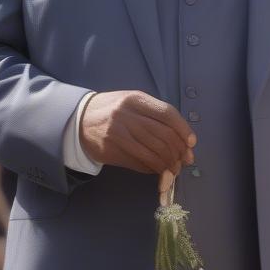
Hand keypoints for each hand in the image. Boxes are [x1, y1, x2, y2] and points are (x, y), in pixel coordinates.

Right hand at [80, 91, 195, 175]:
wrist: (77, 120)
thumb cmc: (113, 111)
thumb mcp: (133, 103)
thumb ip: (156, 116)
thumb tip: (184, 141)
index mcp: (136, 99)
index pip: (168, 114)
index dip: (184, 130)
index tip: (192, 143)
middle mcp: (127, 115)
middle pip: (164, 136)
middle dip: (179, 151)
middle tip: (184, 161)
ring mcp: (118, 134)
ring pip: (154, 152)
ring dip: (168, 164)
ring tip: (173, 168)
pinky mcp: (111, 150)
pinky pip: (140, 162)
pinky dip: (153, 168)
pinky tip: (158, 169)